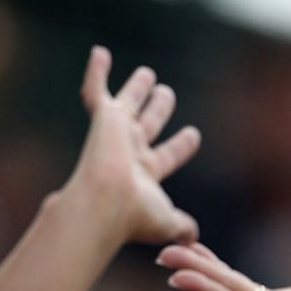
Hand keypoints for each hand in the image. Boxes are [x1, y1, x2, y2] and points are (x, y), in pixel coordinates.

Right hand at [66, 47, 200, 246]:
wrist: (105, 203)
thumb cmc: (135, 216)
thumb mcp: (167, 223)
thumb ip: (181, 226)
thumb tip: (193, 238)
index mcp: (145, 174)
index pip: (167, 155)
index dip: (181, 146)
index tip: (194, 134)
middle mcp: (130, 152)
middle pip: (148, 125)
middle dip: (158, 110)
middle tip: (166, 94)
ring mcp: (115, 135)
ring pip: (127, 104)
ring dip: (136, 88)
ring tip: (147, 74)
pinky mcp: (103, 119)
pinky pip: (96, 91)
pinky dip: (96, 72)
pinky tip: (99, 52)